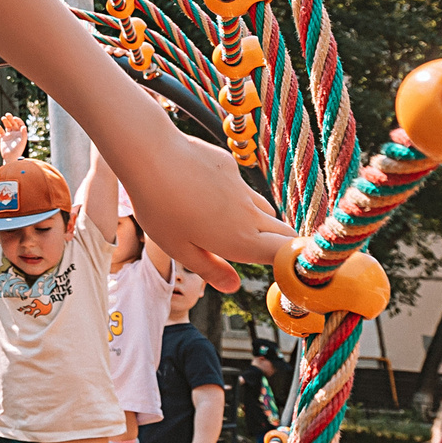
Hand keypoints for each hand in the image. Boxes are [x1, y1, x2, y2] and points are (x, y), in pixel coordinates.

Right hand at [0, 113, 28, 162]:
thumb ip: (24, 134)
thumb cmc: (18, 151)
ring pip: (7, 125)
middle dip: (10, 118)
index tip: (14, 118)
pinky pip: (1, 131)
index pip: (20, 124)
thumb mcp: (22, 142)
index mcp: (21, 133)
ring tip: (3, 118)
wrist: (10, 158)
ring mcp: (9, 135)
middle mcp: (15, 133)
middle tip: (7, 114)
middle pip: (13, 123)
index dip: (17, 120)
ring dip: (5, 121)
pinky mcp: (3, 138)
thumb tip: (24, 126)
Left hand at [115, 129, 293, 292]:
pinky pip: (241, 187)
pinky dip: (234, 196)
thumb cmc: (160, 206)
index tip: (284, 269)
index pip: (285, 253)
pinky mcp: (230, 165)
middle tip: (263, 252)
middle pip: (283, 231)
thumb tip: (233, 287)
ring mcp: (241, 187)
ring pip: (264, 208)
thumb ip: (209, 270)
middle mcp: (248, 213)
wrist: (152, 155)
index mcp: (239, 240)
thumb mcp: (179, 249)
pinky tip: (204, 193)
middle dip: (280, 243)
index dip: (289, 263)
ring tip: (229, 226)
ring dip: (258, 221)